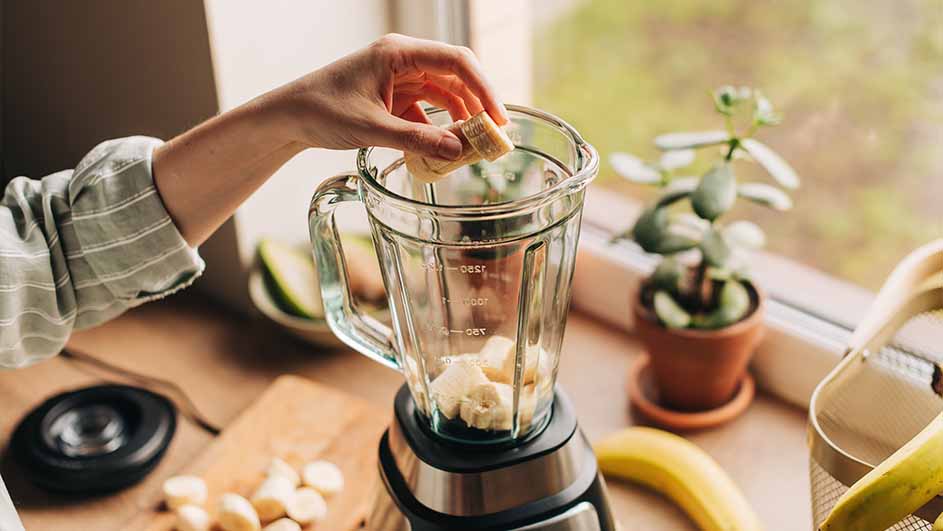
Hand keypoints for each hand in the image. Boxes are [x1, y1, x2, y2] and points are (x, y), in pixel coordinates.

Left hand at [266, 33, 508, 159]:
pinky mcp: (394, 95)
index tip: (498, 117)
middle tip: (496, 134)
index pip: (456, 61)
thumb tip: (457, 149)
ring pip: (445, 92)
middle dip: (478, 103)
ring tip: (476, 143)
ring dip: (461, 116)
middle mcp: (403, 58)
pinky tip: (446, 147)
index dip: (484, 87)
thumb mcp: (371, 129)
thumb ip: (416, 139)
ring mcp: (399, 76)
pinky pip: (428, 107)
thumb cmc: (321, 110)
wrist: (289, 116)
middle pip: (456, 74)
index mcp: (398, 52)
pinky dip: (440, 126)